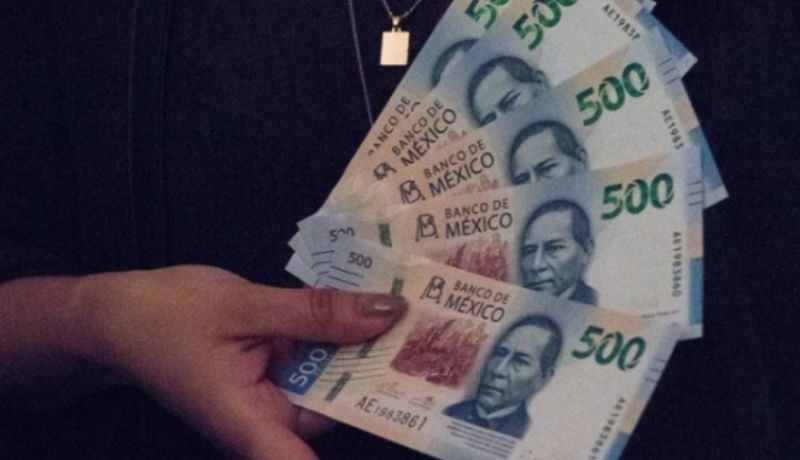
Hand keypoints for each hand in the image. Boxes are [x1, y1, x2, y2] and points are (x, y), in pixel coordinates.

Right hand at [74, 265, 406, 459]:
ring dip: (369, 349)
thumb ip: (316, 313)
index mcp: (254, 426)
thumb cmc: (165, 316)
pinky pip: (319, 362)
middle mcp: (271, 424)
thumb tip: (388, 314)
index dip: (372, 433)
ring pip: (336, 381)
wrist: (115, 315)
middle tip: (446, 334)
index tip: (424, 416)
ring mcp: (275, 400)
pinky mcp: (277, 376)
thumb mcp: (245, 306)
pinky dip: (341, 336)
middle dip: (388, 374)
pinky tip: (373, 305)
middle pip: (343, 409)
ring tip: (424, 314)